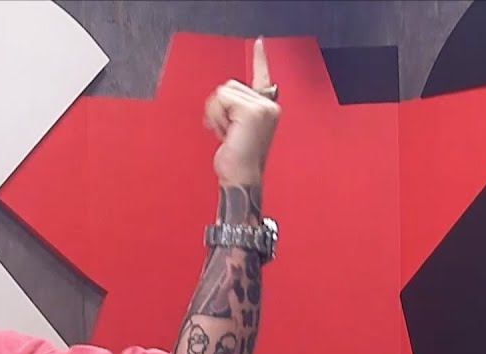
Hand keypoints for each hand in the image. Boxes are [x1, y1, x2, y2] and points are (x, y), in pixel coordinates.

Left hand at [204, 36, 280, 187]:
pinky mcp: (252, 111)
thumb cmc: (238, 161)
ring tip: (227, 134)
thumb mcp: (237, 130)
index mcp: (268, 108)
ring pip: (224, 92)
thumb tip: (224, 98)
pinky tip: (226, 134)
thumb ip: (236, 111)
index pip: (263, 77)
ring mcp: (262, 107)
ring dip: (217, 114)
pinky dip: (217, 116)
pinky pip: (222, 99)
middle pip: (230, 85)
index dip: (261, 59)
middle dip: (220, 108)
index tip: (259, 42)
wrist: (241, 179)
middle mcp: (269, 105)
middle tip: (228, 131)